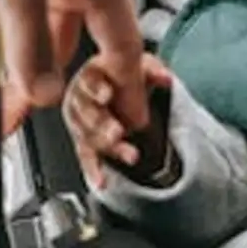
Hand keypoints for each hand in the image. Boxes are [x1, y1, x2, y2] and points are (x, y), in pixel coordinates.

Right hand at [65, 51, 173, 189]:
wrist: (112, 89)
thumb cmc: (121, 75)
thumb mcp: (139, 66)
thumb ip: (152, 71)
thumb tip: (166, 78)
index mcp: (90, 77)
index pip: (90, 82)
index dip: (98, 89)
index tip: (108, 95)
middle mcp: (80, 100)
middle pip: (87, 113)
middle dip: (102, 123)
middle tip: (117, 132)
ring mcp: (80, 123)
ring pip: (90, 137)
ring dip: (109, 148)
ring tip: (130, 155)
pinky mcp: (83, 142)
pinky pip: (87, 158)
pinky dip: (94, 171)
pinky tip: (102, 181)